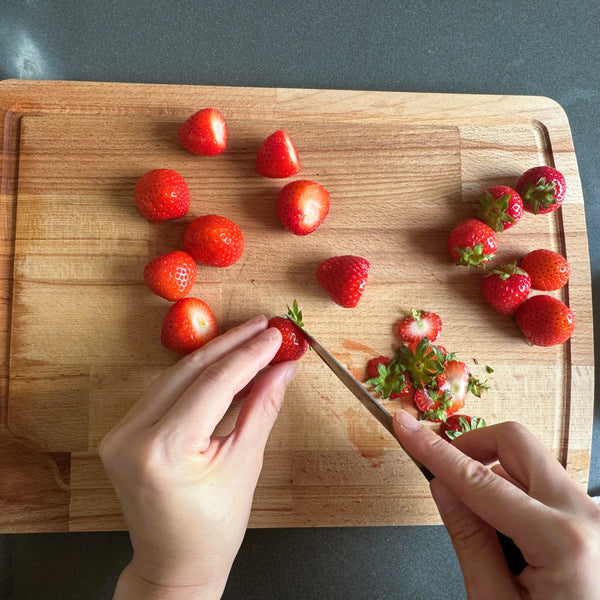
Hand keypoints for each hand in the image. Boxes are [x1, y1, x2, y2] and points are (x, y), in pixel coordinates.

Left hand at [100, 315, 298, 599]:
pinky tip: (223, 364)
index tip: (275, 336)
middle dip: (233, 345)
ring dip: (215, 356)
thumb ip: (262, 407)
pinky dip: (197, 375)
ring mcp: (122, 432)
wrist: (174, 562)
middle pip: (191, 371)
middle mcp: (132, 436)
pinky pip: (165, 390)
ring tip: (250, 340)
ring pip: (175, 375)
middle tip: (265, 328)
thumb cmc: (212, 529)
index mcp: (163, 450)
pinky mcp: (123, 431)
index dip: (249, 355)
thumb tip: (282, 368)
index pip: (214, 384)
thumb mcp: (245, 464)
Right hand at [393, 410, 599, 599]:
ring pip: (532, 466)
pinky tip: (513, 541)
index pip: (478, 480)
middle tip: (443, 469)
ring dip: (497, 480)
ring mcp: (597, 519)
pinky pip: (547, 489)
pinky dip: (518, 498)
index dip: (435, 452)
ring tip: (488, 533)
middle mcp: (590, 518)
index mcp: (564, 541)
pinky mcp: (597, 525)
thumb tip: (442, 486)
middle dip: (473, 448)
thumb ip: (468, 538)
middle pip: (517, 445)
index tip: (408, 430)